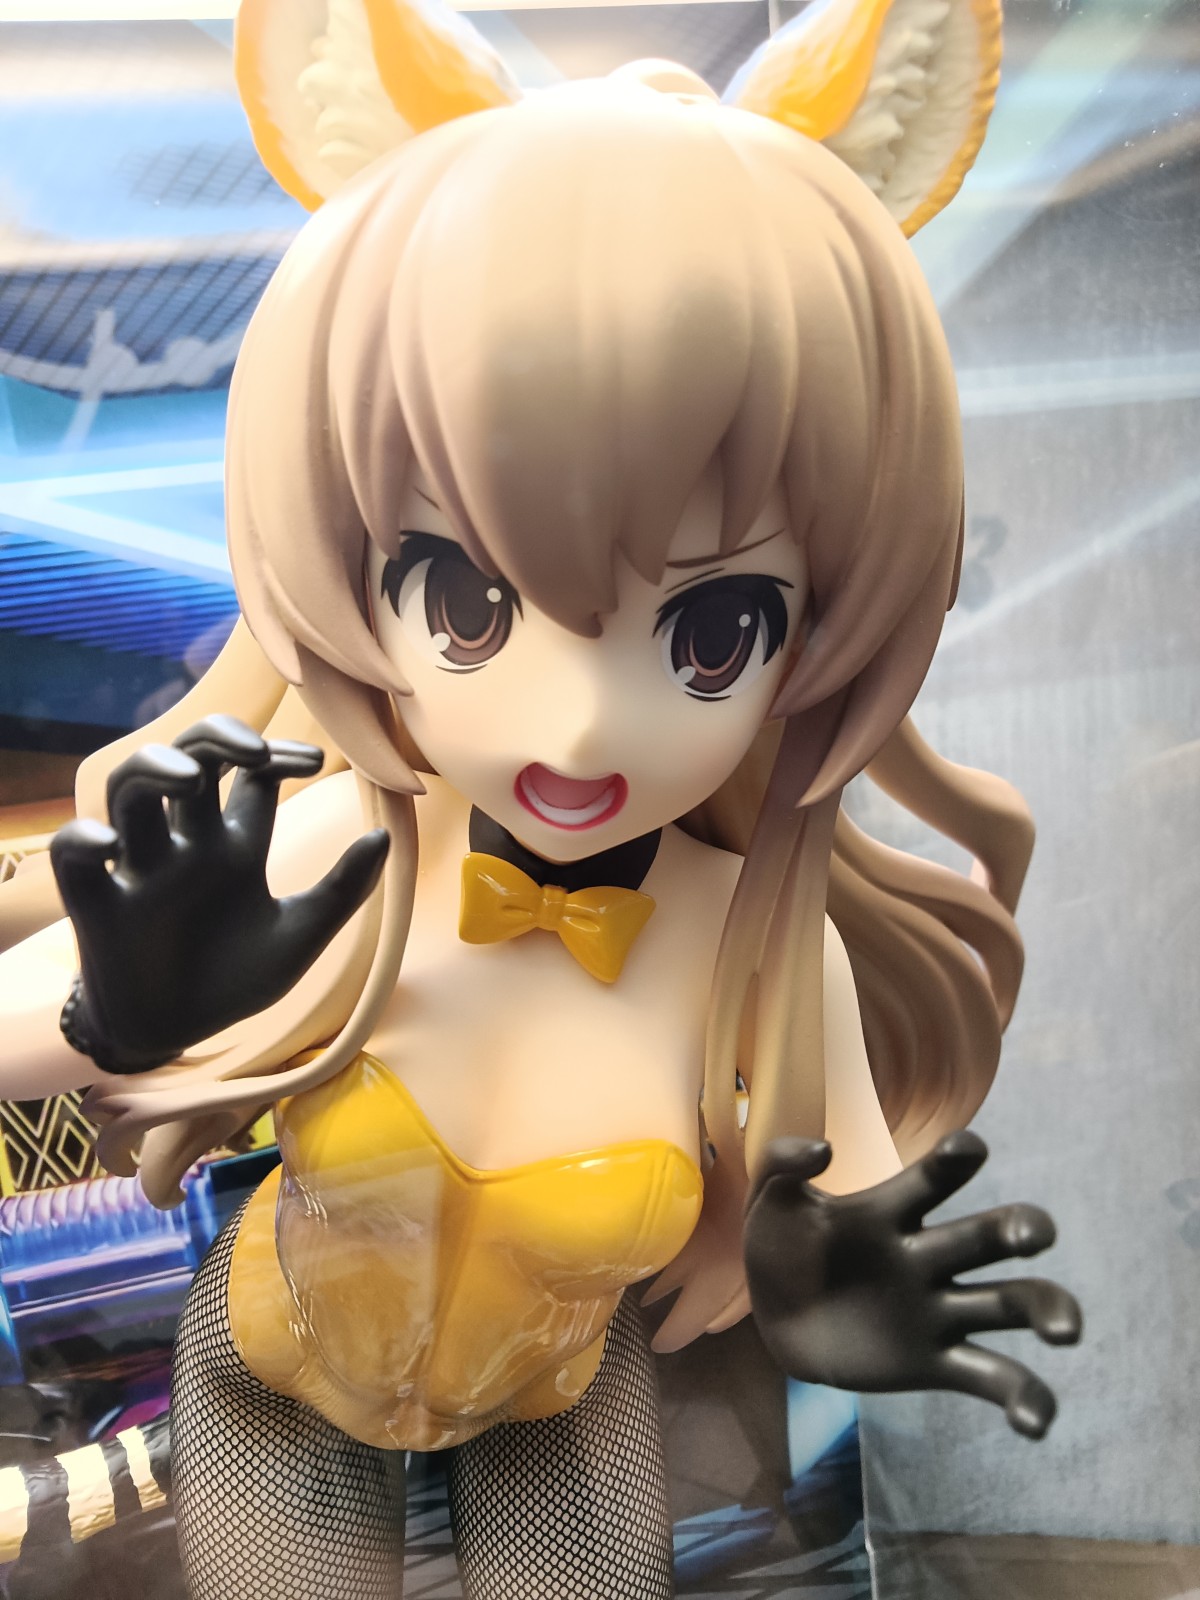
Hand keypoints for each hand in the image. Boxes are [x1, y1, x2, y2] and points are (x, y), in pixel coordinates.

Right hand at [51, 716, 387, 1072]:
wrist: (178, 1037)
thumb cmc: (236, 980)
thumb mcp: (298, 938)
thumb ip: (342, 890)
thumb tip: (385, 834)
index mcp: (235, 846)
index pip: (251, 775)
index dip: (277, 755)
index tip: (314, 762)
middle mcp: (186, 843)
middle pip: (190, 759)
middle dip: (217, 738)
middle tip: (256, 750)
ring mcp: (140, 866)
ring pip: (129, 787)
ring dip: (154, 768)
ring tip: (191, 777)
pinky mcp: (95, 900)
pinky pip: (73, 853)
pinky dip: (82, 838)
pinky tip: (108, 843)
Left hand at [743, 1130, 1080, 1438]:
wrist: (773, 1320)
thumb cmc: (780, 1247)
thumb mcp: (768, 1198)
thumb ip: (782, 1161)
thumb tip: (825, 1148)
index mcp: (892, 1210)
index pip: (933, 1179)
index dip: (954, 1161)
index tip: (968, 1149)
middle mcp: (927, 1255)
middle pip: (986, 1237)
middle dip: (1018, 1230)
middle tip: (1038, 1234)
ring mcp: (936, 1310)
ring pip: (1007, 1304)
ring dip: (1046, 1310)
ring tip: (1067, 1329)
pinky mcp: (935, 1363)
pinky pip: (989, 1376)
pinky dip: (1021, 1397)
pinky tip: (1037, 1423)